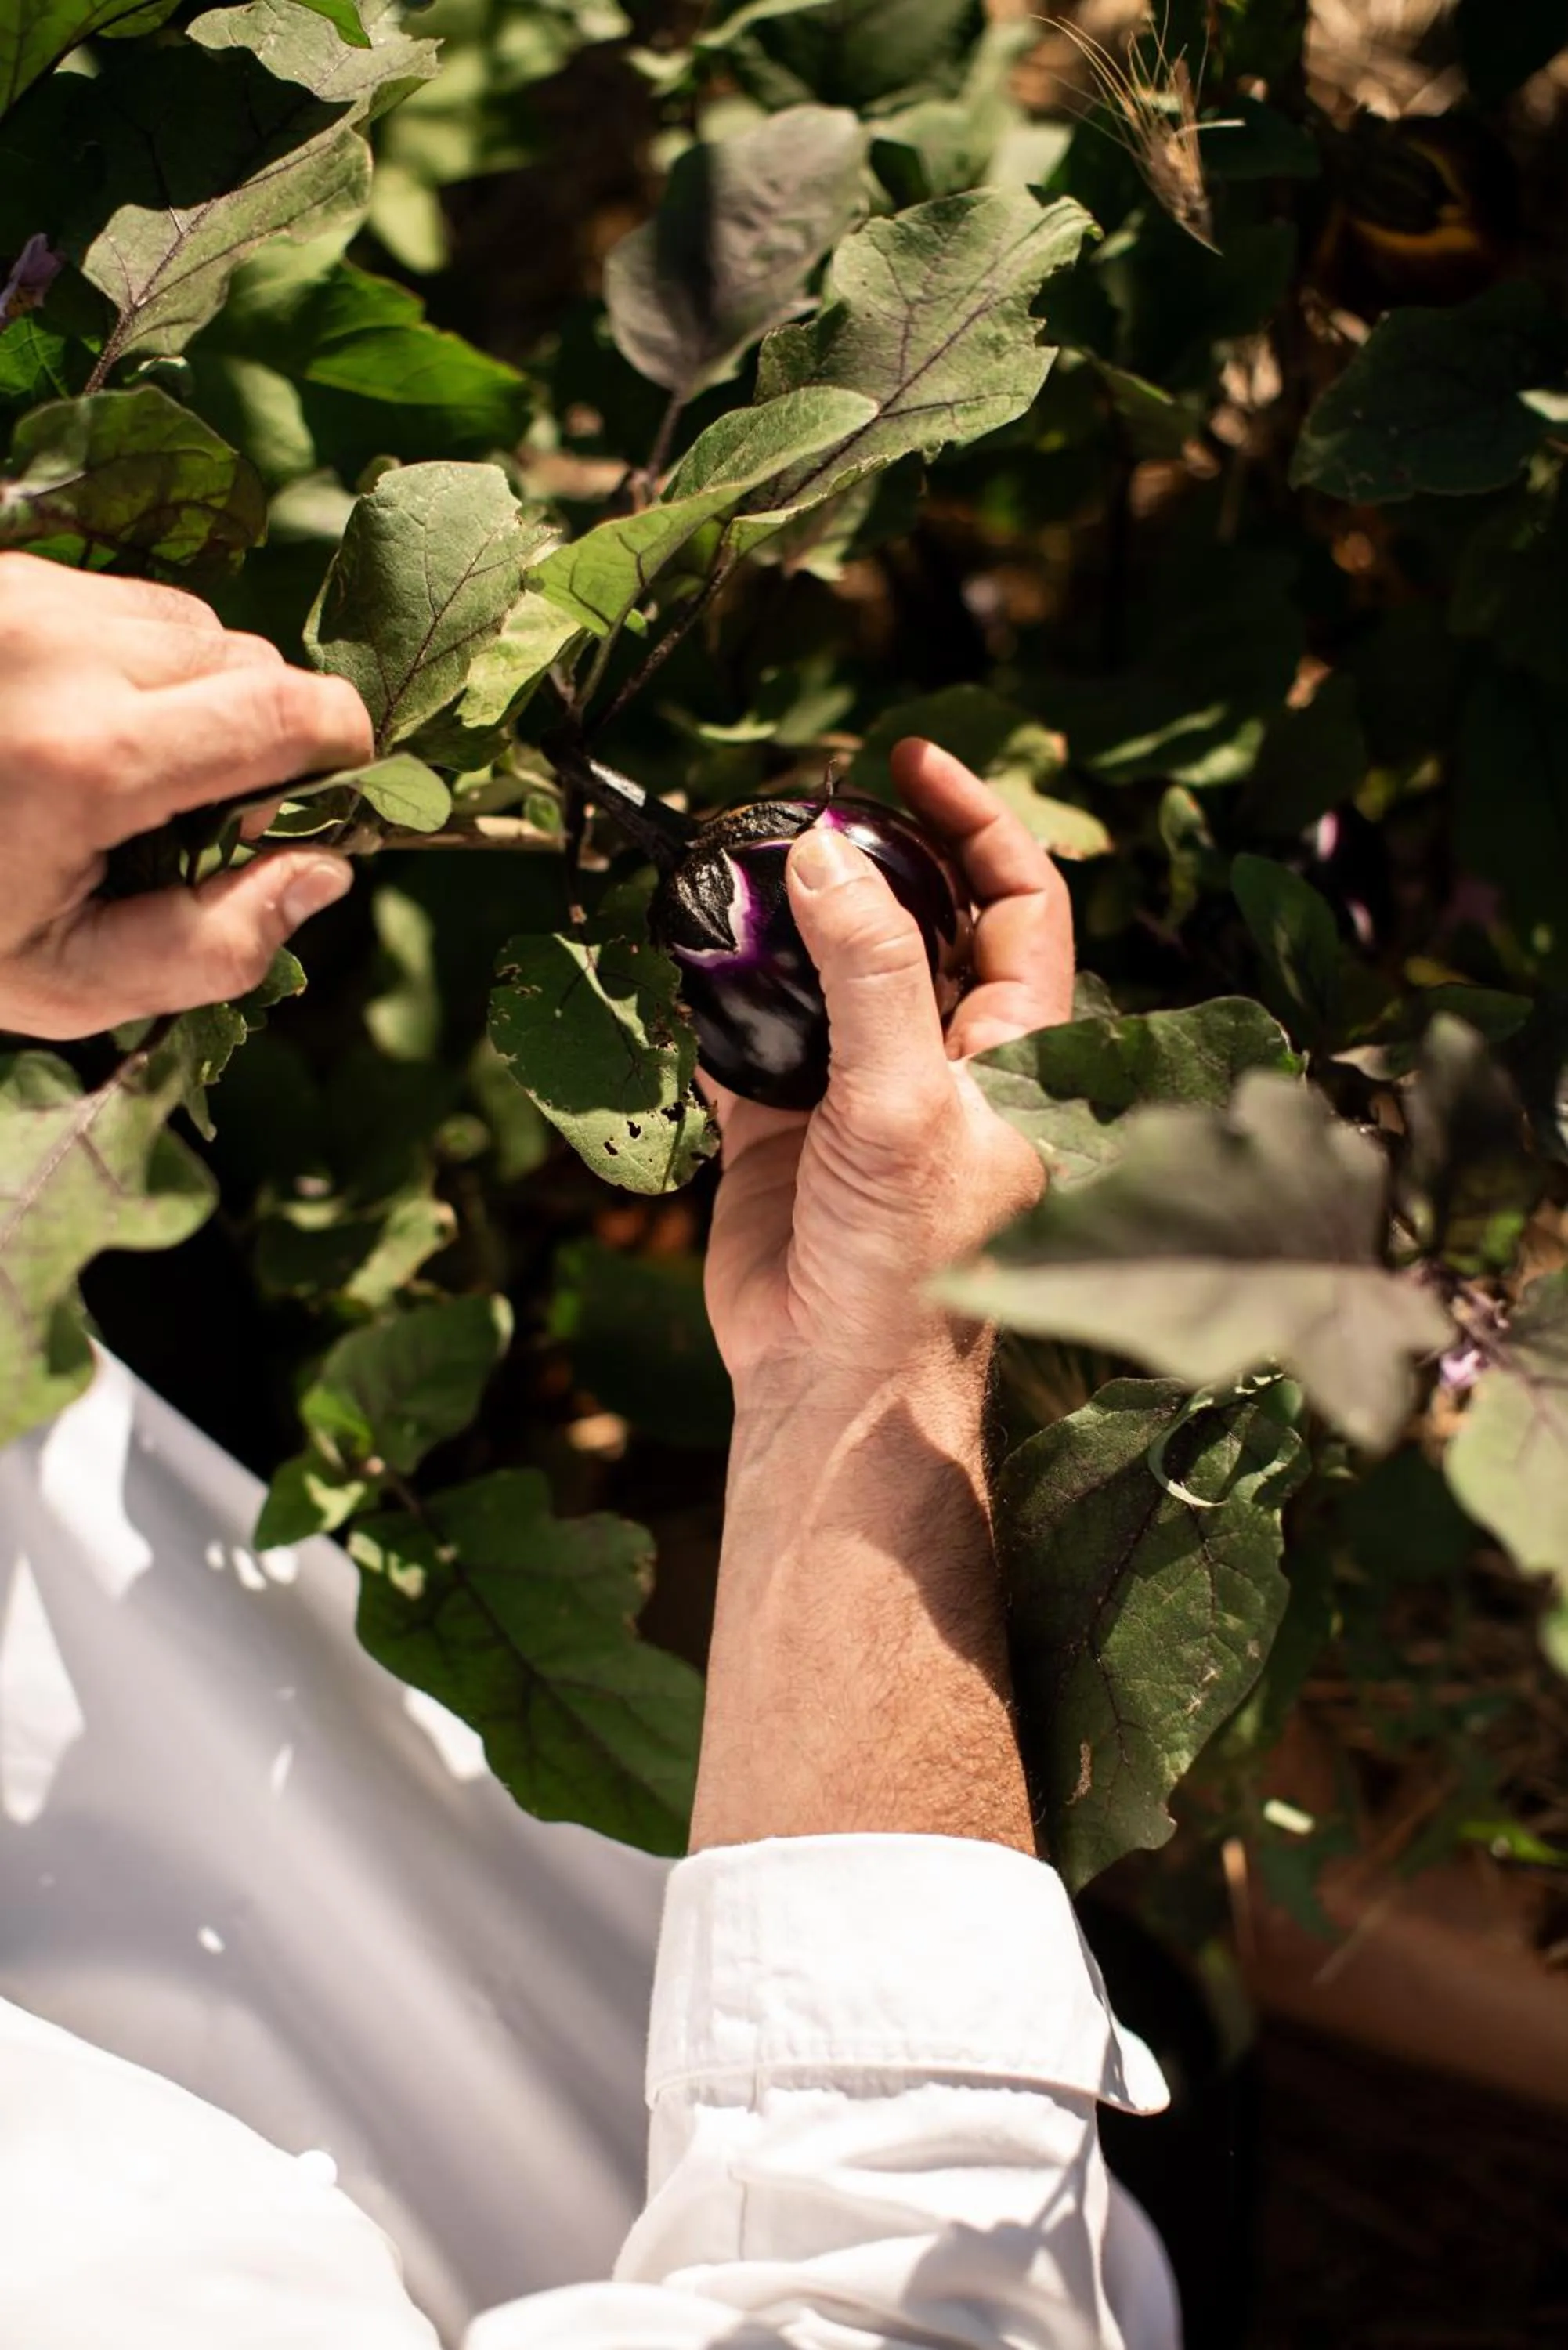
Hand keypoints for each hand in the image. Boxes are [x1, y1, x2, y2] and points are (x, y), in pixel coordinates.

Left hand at [0, 554, 373, 1040]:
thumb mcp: (65, 984)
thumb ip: (213, 947)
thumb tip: (323, 870)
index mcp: (88, 759)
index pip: (292, 714)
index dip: (339, 757)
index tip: (317, 808)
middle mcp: (56, 648)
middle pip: (250, 661)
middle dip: (260, 735)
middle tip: (195, 816)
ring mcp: (16, 594)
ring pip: (187, 623)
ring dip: (192, 693)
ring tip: (123, 771)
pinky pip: (114, 601)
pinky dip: (123, 662)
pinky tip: (66, 724)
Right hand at [703, 739, 1073, 1403]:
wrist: (831, 1380)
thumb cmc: (910, 1259)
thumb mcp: (902, 1099)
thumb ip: (870, 971)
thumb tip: (822, 853)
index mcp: (1018, 1049)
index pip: (1018, 899)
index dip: (975, 818)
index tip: (907, 758)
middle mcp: (943, 1057)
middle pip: (916, 918)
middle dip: (863, 855)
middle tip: (799, 801)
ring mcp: (860, 1088)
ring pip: (828, 969)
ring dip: (782, 918)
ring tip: (734, 862)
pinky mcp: (784, 1125)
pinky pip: (748, 1031)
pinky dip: (716, 992)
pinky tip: (685, 955)